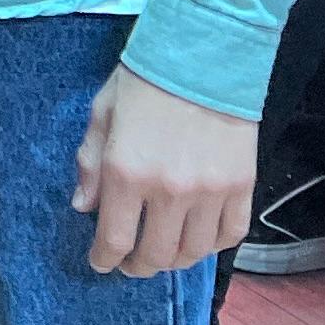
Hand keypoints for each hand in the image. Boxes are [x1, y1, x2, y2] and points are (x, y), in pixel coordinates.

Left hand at [74, 66, 257, 275]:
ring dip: (174, 261)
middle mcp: (170, 191)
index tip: (100, 263)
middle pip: (156, 255)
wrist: (203, 57)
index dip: (105, 259)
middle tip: (130, 264)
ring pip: (193, 252)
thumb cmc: (143, 81)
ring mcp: (210, 193)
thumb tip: (83, 207)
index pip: (115, 239)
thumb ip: (90, 163)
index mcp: (127, 172)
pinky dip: (211, 246)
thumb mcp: (102, 114)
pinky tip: (197, 240)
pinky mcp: (242, 188)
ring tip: (162, 255)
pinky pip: (229, 235)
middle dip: (138, 267)